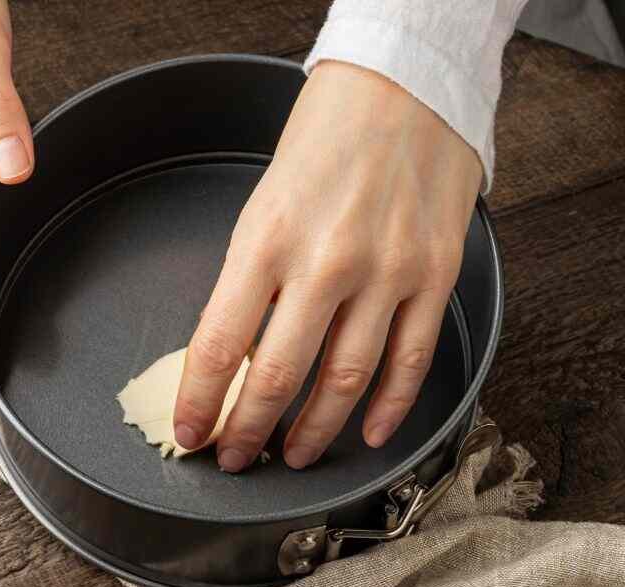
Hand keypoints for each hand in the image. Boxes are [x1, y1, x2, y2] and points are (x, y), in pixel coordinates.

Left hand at [173, 61, 481, 471]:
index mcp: (268, 237)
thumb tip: (238, 352)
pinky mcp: (435, 274)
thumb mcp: (263, 204)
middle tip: (235, 456)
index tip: (190, 431)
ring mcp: (388, 270)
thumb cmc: (323, 143)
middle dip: (249, 429)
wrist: (402, 91)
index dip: (201, 401)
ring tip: (294, 456)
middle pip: (280, 374)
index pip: (220, 342)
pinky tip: (369, 430)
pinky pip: (411, 358)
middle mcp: (327, 259)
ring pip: (346, 378)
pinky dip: (390, 405)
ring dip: (315, 430)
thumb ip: (251, 278)